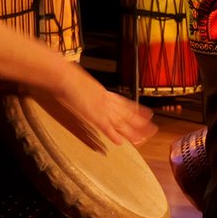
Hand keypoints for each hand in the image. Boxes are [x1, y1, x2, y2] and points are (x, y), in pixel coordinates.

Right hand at [32, 65, 156, 150]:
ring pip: (120, 123)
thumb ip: (89, 88)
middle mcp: (106, 101)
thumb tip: (88, 88)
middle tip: (152, 130)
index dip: (137, 110)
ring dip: (131, 132)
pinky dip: (112, 135)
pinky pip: (105, 128)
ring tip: (143, 139)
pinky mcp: (92, 115)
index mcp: (104, 93)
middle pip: (126, 115)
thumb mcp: (83, 81)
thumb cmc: (68, 76)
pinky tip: (119, 142)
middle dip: (140, 124)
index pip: (125, 104)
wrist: (64, 75)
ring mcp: (100, 109)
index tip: (149, 114)